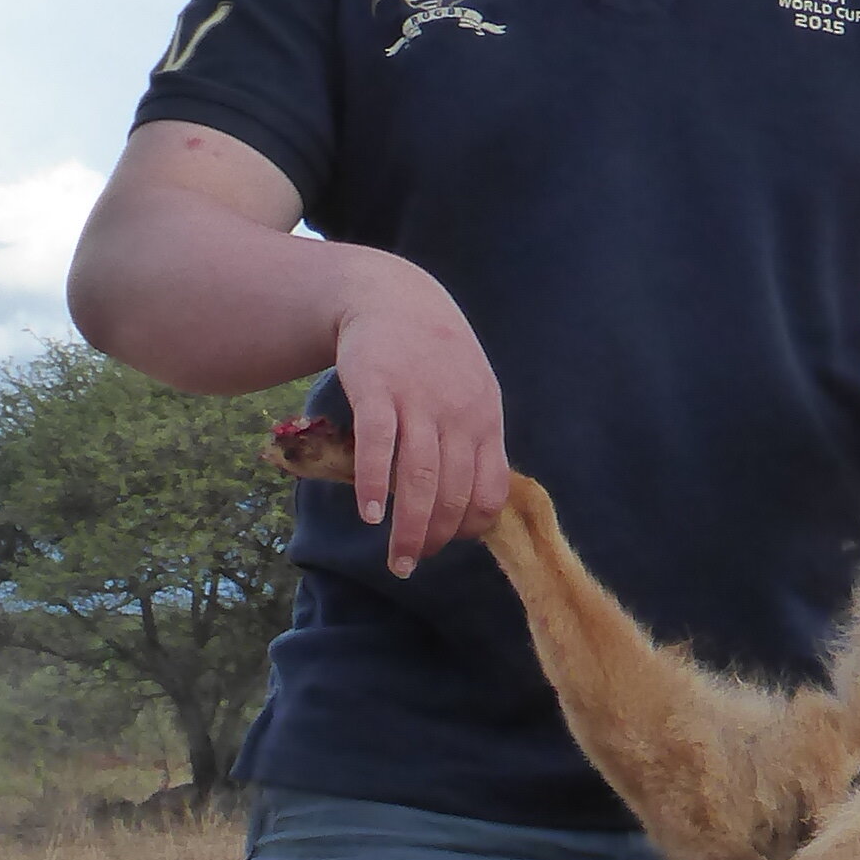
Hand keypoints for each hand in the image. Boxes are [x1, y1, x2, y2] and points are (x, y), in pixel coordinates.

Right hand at [332, 279, 510, 574]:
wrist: (393, 296)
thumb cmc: (434, 355)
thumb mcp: (470, 393)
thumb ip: (472, 441)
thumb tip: (469, 502)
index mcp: (486, 420)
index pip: (490, 490)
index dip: (471, 526)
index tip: (449, 542)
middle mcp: (459, 414)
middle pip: (454, 493)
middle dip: (436, 538)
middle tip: (413, 563)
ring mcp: (418, 401)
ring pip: (419, 478)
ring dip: (409, 528)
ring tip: (397, 560)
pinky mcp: (378, 388)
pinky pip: (378, 446)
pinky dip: (373, 485)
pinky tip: (368, 515)